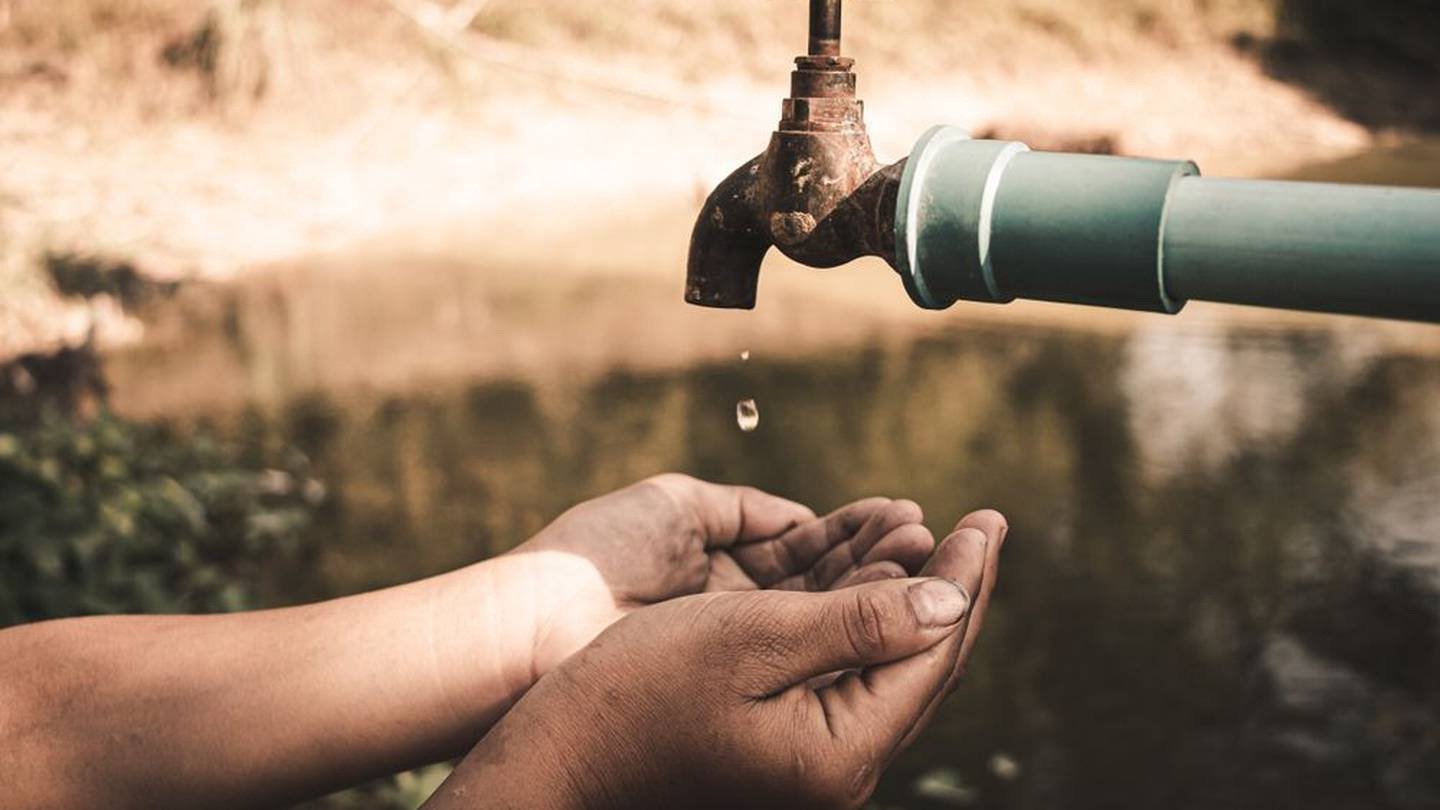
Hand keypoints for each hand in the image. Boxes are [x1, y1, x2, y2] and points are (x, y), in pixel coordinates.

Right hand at [429, 509, 1006, 809]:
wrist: (563, 756)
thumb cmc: (641, 690)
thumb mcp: (753, 640)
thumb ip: (859, 621)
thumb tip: (951, 599)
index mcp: (843, 750)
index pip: (934, 651)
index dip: (965, 578)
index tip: (988, 517)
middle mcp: (841, 766)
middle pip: (924, 665)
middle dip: (954, 587)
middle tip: (985, 524)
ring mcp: (814, 761)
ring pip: (890, 667)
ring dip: (915, 599)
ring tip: (935, 538)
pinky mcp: (786, 746)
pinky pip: (852, 674)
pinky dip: (872, 622)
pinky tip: (875, 585)